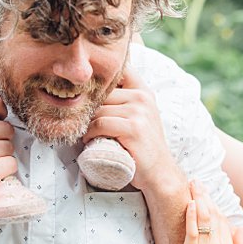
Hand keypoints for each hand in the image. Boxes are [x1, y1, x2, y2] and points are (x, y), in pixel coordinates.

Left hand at [83, 69, 179, 192]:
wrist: (158, 172)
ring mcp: (139, 112)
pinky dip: (90, 133)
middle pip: (101, 94)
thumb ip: (122, 98)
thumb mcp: (138, 115)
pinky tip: (91, 140)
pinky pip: (100, 124)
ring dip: (88, 124)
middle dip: (90, 108)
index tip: (90, 95)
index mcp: (143, 91)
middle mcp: (142, 97)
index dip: (100, 81)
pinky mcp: (133, 128)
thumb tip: (90, 85)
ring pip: (98, 110)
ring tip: (88, 134)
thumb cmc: (141, 144)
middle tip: (84, 122)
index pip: (118, 71)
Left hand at [178, 180, 242, 243]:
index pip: (223, 220)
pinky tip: (190, 203)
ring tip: (192, 185)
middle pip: (214, 215)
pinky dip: (192, 215)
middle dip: (205, 195)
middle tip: (197, 182)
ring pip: (204, 218)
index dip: (214, 205)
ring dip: (198, 199)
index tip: (206, 193)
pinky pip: (193, 229)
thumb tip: (239, 230)